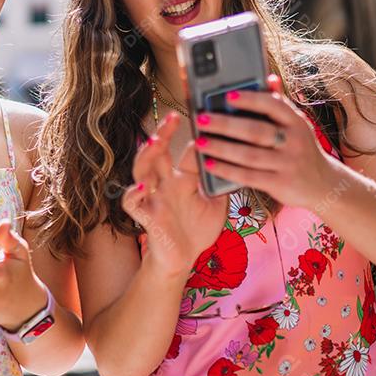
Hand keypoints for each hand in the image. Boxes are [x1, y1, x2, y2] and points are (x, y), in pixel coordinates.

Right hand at [121, 112, 228, 277]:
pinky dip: (133, 194)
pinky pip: (131, 202)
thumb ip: (223, 183)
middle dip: (163, 132)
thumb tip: (243, 160)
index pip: (188, 150)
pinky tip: (143, 187)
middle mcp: (166, 183)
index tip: (206, 115)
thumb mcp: (217, 204)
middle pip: (159, 151)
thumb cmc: (198, 229)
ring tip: (155, 142)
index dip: (195, 134)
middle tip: (173, 117)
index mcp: (184, 178)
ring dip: (146, 154)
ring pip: (141, 170)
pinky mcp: (145, 216)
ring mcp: (153, 198)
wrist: (183, 260)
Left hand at [194, 74, 336, 208]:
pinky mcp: (280, 184)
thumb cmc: (301, 149)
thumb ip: (280, 104)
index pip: (273, 105)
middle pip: (256, 131)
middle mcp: (294, 141)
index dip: (249, 99)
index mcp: (297, 122)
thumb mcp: (297, 125)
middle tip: (201, 119)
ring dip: (221, 148)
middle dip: (226, 124)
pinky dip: (227, 170)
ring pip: (249, 155)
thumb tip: (269, 77)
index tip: (227, 95)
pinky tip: (209, 165)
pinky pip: (249, 176)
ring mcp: (288, 164)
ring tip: (200, 143)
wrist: (324, 184)